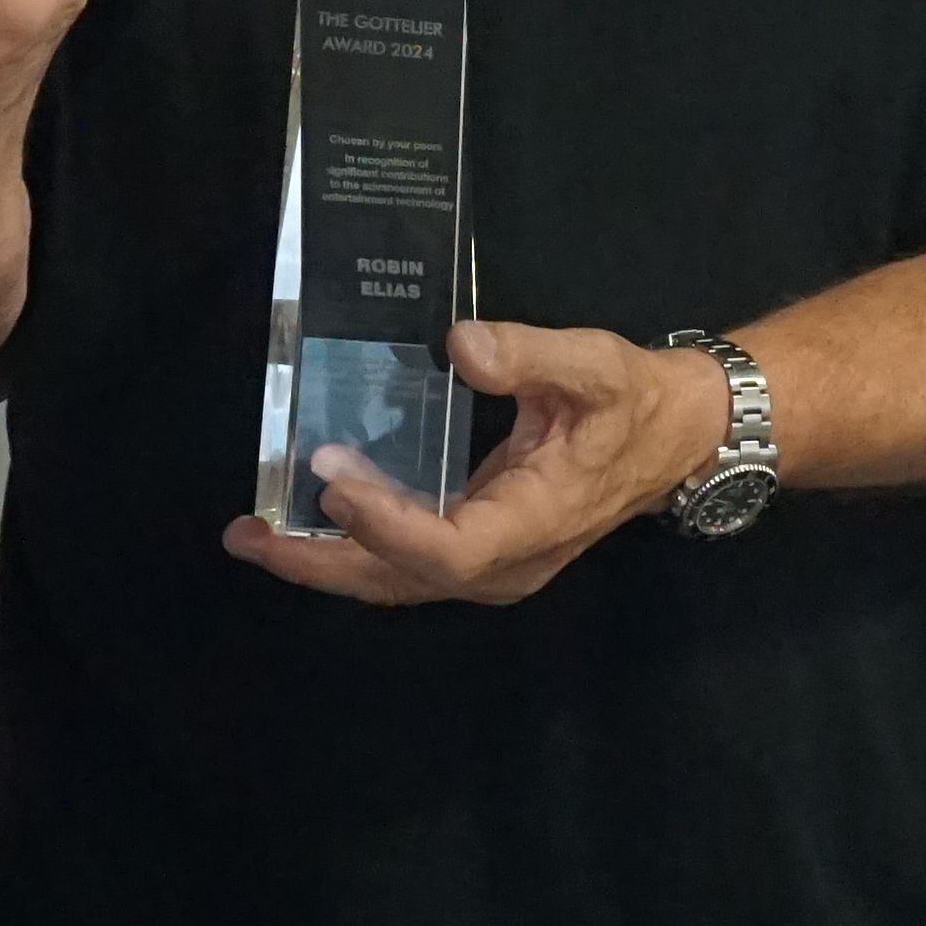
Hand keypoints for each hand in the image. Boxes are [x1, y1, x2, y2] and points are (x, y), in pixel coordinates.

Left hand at [227, 320, 726, 609]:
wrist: (676, 440)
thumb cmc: (635, 402)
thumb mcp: (595, 366)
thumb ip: (530, 355)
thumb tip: (461, 345)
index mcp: (534, 523)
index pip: (448, 548)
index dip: (385, 523)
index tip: (330, 478)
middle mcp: (505, 564)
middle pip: (402, 580)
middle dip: (322, 560)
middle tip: (249, 532)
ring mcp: (491, 567)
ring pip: (397, 581)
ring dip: (325, 560)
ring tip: (255, 533)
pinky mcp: (479, 553)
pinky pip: (405, 565)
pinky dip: (352, 548)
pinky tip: (306, 522)